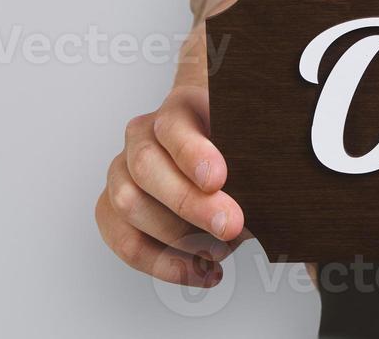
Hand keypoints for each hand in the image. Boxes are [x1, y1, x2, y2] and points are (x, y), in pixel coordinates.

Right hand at [95, 84, 245, 285]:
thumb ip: (253, 158)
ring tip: (219, 252)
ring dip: (176, 238)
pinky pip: (124, 239)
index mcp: (179, 107)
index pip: (175, 125)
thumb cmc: (236, 142)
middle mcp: (142, 134)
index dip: (193, 153)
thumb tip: (266, 195)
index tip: (217, 179)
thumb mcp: (250, 139)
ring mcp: (122, 170)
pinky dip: (162, 263)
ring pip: (128, 205)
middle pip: (147, 167)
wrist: (215, 142)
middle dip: (188, 204)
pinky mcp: (112, 207)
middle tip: (230, 225)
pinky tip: (200, 271)